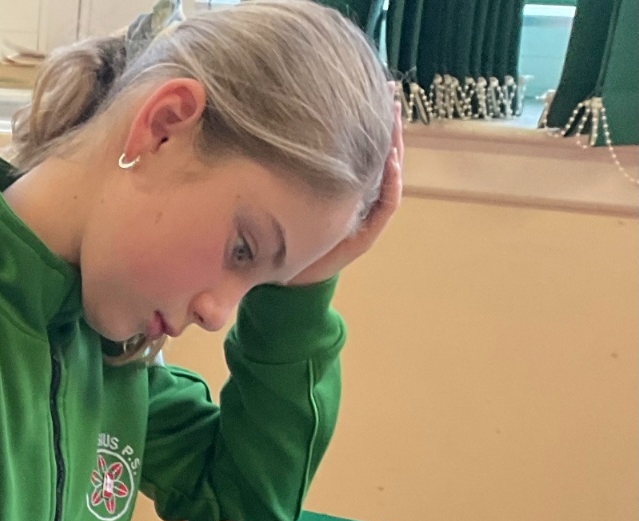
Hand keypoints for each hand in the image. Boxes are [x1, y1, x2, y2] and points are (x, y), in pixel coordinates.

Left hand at [287, 99, 402, 287]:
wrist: (288, 278)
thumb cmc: (285, 235)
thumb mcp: (286, 196)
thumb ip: (292, 169)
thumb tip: (281, 131)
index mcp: (344, 183)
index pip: (363, 145)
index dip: (370, 118)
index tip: (372, 88)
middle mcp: (359, 195)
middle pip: (382, 153)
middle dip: (388, 124)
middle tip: (390, 94)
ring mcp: (366, 214)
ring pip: (390, 174)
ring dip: (394, 147)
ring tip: (394, 121)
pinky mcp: (366, 234)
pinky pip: (386, 206)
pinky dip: (392, 185)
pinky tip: (392, 164)